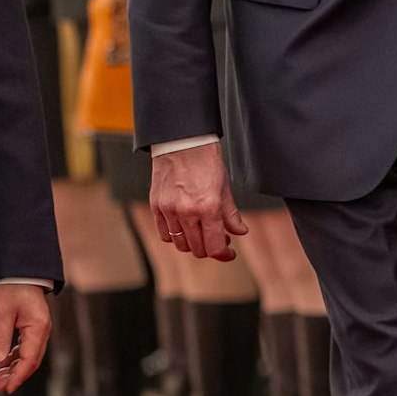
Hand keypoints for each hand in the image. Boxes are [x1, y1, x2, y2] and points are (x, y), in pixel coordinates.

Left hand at [0, 283, 50, 394]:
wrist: (19, 268)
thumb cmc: (12, 286)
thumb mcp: (2, 310)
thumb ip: (1, 336)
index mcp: (38, 326)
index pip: (30, 359)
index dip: (18, 376)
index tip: (7, 388)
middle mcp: (42, 330)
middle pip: (32, 360)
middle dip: (17, 376)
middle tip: (0, 387)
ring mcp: (38, 328)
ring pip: (29, 356)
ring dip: (15, 369)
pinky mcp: (32, 326)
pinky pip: (26, 348)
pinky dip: (15, 358)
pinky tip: (4, 364)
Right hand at [150, 142, 247, 260]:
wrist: (182, 141)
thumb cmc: (206, 160)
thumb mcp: (225, 187)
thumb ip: (231, 214)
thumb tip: (240, 232)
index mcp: (208, 207)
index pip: (215, 247)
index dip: (224, 254)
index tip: (229, 253)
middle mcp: (186, 211)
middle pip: (198, 249)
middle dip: (210, 248)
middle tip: (219, 239)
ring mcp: (169, 210)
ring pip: (180, 244)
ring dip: (193, 244)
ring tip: (202, 232)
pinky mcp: (156, 206)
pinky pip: (164, 234)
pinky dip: (175, 237)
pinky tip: (185, 228)